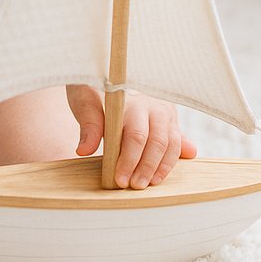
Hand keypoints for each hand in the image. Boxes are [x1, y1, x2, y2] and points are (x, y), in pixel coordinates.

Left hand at [66, 85, 196, 188]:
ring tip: (147, 184)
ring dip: (160, 168)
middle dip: (145, 168)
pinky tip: (161, 175)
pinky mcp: (170, 118)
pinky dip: (171, 161)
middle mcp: (152, 104)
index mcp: (131, 99)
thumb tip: (84, 150)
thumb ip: (88, 125)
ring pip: (170, 144)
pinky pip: (177, 142)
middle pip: (157, 141)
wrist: (106, 75)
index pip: (135, 135)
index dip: (128, 160)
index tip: (119, 180)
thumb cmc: (93, 89)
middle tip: (133, 187)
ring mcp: (164, 110)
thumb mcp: (83, 100)